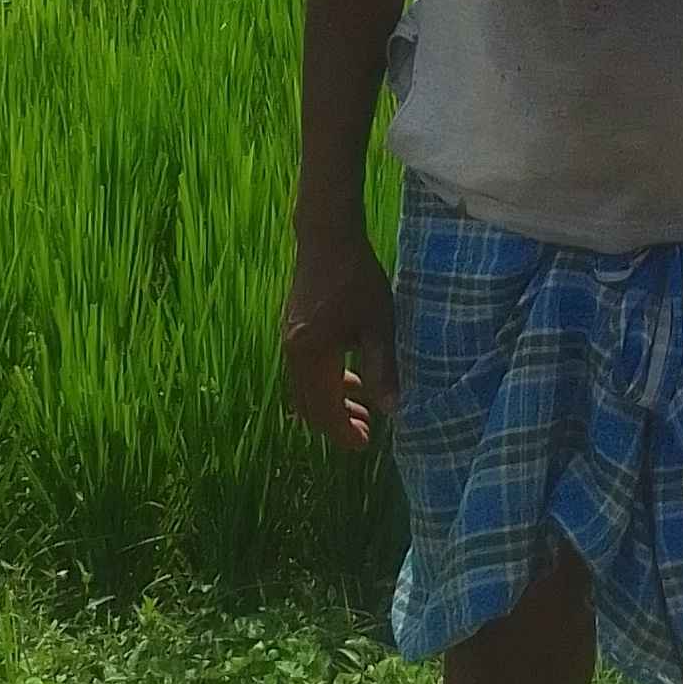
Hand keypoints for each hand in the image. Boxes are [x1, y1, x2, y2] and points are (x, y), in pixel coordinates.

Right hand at [282, 230, 399, 450]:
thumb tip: (392, 410)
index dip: (343, 432)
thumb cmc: (357, 279)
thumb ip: (382, 368)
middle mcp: (294, 354)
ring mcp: (290, 341)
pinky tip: (350, 378)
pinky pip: (305, 370)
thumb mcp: (377, 325)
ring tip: (363, 409)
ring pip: (306, 388)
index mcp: (312, 357)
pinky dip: (326, 382)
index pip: (324, 409)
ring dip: (332, 403)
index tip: (364, 445)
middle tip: (366, 433)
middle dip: (336, 423)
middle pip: (309, 405)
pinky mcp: (293, 330)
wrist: (327, 239)